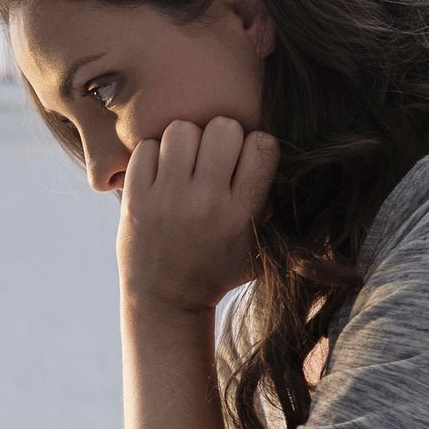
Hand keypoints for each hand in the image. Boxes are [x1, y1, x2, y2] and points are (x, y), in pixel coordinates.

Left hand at [118, 116, 278, 314]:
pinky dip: (151, 155)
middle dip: (221, 136)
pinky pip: (144, 148)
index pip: (262, 145)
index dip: (256, 145)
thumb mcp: (258, 250)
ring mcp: (167, 199)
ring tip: (184, 162)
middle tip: (212, 158)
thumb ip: (275, 210)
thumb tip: (293, 166)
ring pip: (181, 130)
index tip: (245, 161)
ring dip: (185, 141)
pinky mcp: (135, 199)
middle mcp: (206, 202)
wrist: (166, 301)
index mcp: (241, 213)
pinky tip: (159, 173)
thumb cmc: (217, 271)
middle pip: (223, 127)